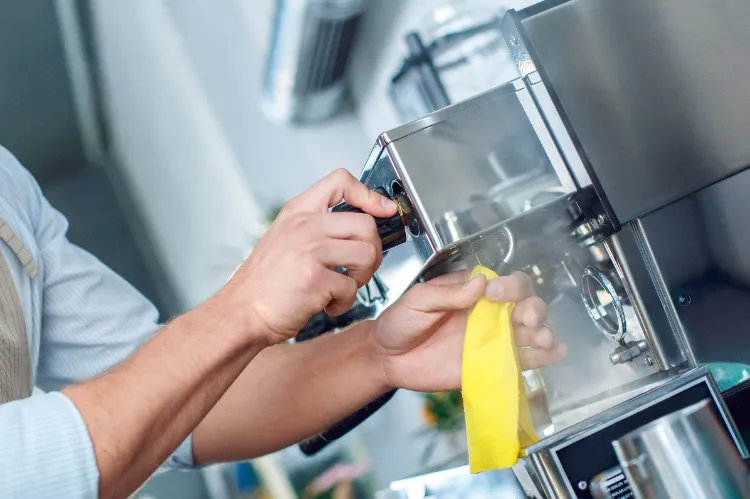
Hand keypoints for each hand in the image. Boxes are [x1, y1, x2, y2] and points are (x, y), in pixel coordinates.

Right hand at [222, 169, 396, 344]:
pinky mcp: (315, 279)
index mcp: (298, 212)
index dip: (369, 195)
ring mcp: (310, 251)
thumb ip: (317, 227)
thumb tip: (360, 225)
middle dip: (373, 250)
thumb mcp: (285, 238)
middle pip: (366, 224)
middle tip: (358, 268)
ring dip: (362, 277)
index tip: (384, 209)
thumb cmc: (264, 283)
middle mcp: (305, 226)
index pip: (341, 181)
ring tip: (344, 286)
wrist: (241, 313)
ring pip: (367, 254)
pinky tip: (328, 304)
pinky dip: (344, 302)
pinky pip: (351, 288)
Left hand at [372, 271, 567, 392]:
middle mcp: (489, 314)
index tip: (493, 294)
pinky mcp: (492, 365)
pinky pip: (522, 360)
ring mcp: (493, 340)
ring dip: (543, 331)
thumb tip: (480, 282)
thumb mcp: (418, 300)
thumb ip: (447, 294)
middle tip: (525, 318)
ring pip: (531, 331)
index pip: (504, 282)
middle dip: (533, 308)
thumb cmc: (401, 323)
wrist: (388, 359)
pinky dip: (543, 356)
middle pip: (526, 304)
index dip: (507, 285)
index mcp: (473, 292)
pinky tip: (555, 352)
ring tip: (541, 337)